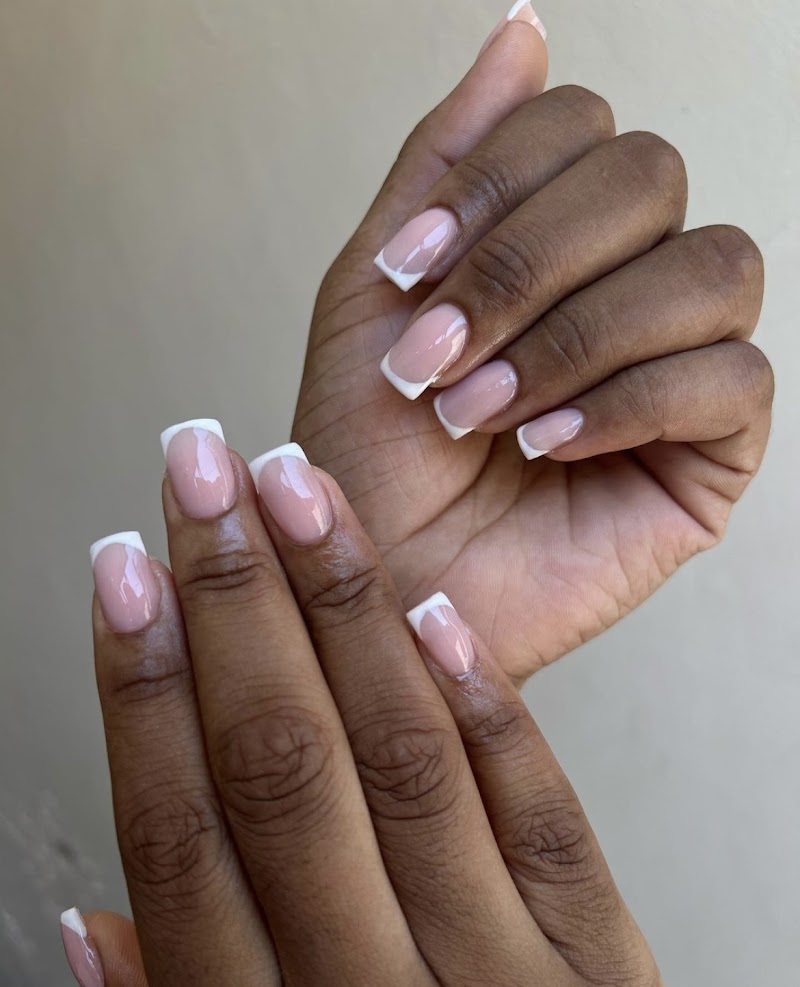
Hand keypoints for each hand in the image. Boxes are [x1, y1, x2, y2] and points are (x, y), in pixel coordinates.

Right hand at [70, 424, 660, 985]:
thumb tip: (85, 924)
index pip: (182, 838)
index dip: (141, 688)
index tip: (121, 570)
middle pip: (286, 770)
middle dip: (234, 603)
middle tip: (203, 475)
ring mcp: (510, 980)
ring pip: (406, 762)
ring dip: (343, 613)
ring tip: (299, 496)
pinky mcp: (603, 963)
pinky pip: (543, 816)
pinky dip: (485, 709)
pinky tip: (429, 610)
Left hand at [293, 12, 771, 682]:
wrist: (379, 581)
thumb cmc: (368, 450)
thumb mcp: (377, 289)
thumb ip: (447, 160)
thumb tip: (522, 26)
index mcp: (554, 238)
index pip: (582, 126)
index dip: (499, 185)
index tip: (408, 274)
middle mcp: (627, 283)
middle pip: (650, 177)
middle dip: (530, 262)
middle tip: (443, 353)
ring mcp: (680, 363)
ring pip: (708, 267)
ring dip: (576, 334)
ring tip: (484, 412)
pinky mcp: (711, 450)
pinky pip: (729, 379)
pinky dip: (626, 400)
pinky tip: (545, 445)